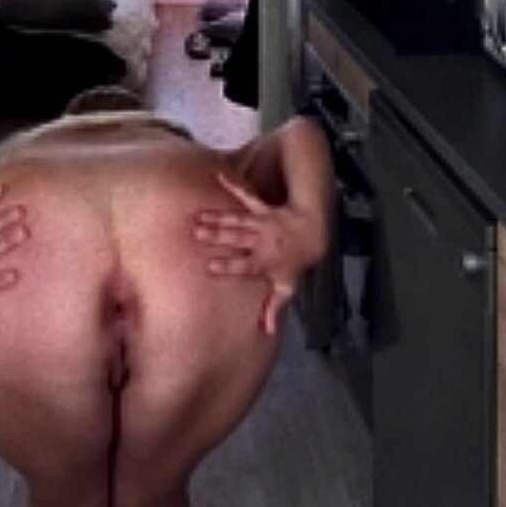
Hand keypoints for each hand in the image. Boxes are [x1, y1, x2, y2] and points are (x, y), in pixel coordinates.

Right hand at [193, 172, 313, 335]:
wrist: (311, 234)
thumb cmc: (295, 262)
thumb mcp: (286, 287)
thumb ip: (273, 307)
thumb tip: (266, 330)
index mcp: (263, 262)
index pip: (243, 265)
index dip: (228, 265)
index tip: (210, 265)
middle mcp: (260, 241)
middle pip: (235, 238)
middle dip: (215, 235)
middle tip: (194, 233)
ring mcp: (260, 223)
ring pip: (236, 220)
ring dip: (216, 217)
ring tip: (196, 216)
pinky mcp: (261, 208)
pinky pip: (246, 196)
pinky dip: (232, 185)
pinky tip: (218, 176)